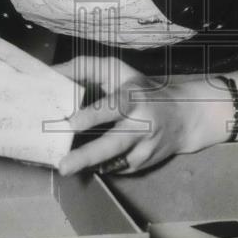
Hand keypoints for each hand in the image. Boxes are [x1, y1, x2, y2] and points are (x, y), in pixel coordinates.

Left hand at [55, 55, 228, 176]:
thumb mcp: (118, 70)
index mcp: (134, 99)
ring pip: (114, 162)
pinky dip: (96, 167)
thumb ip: (86, 68)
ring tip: (66, 170)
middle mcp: (141, 126)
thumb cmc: (142, 89)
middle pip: (114, 144)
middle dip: (88, 155)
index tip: (71, 123)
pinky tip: (82, 165)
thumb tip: (52, 72)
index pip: (115, 106)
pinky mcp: (141, 165)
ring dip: (88, 166)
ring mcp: (143, 149)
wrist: (185, 117)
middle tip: (63, 165)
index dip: (93, 115)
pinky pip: (114, 168)